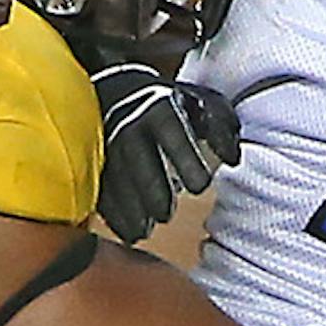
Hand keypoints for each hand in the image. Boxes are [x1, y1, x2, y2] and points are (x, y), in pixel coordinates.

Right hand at [88, 61, 240, 244]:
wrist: (118, 93)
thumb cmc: (170, 106)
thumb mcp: (200, 103)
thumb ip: (221, 128)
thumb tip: (233, 158)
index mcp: (161, 109)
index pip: (173, 136)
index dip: (187, 162)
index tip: (200, 186)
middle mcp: (129, 126)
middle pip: (139, 164)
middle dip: (153, 193)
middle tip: (166, 214)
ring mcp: (107, 145)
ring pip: (116, 182)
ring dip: (131, 211)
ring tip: (145, 231)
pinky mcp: (93, 163)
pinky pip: (100, 191)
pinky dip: (114, 217)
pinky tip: (130, 233)